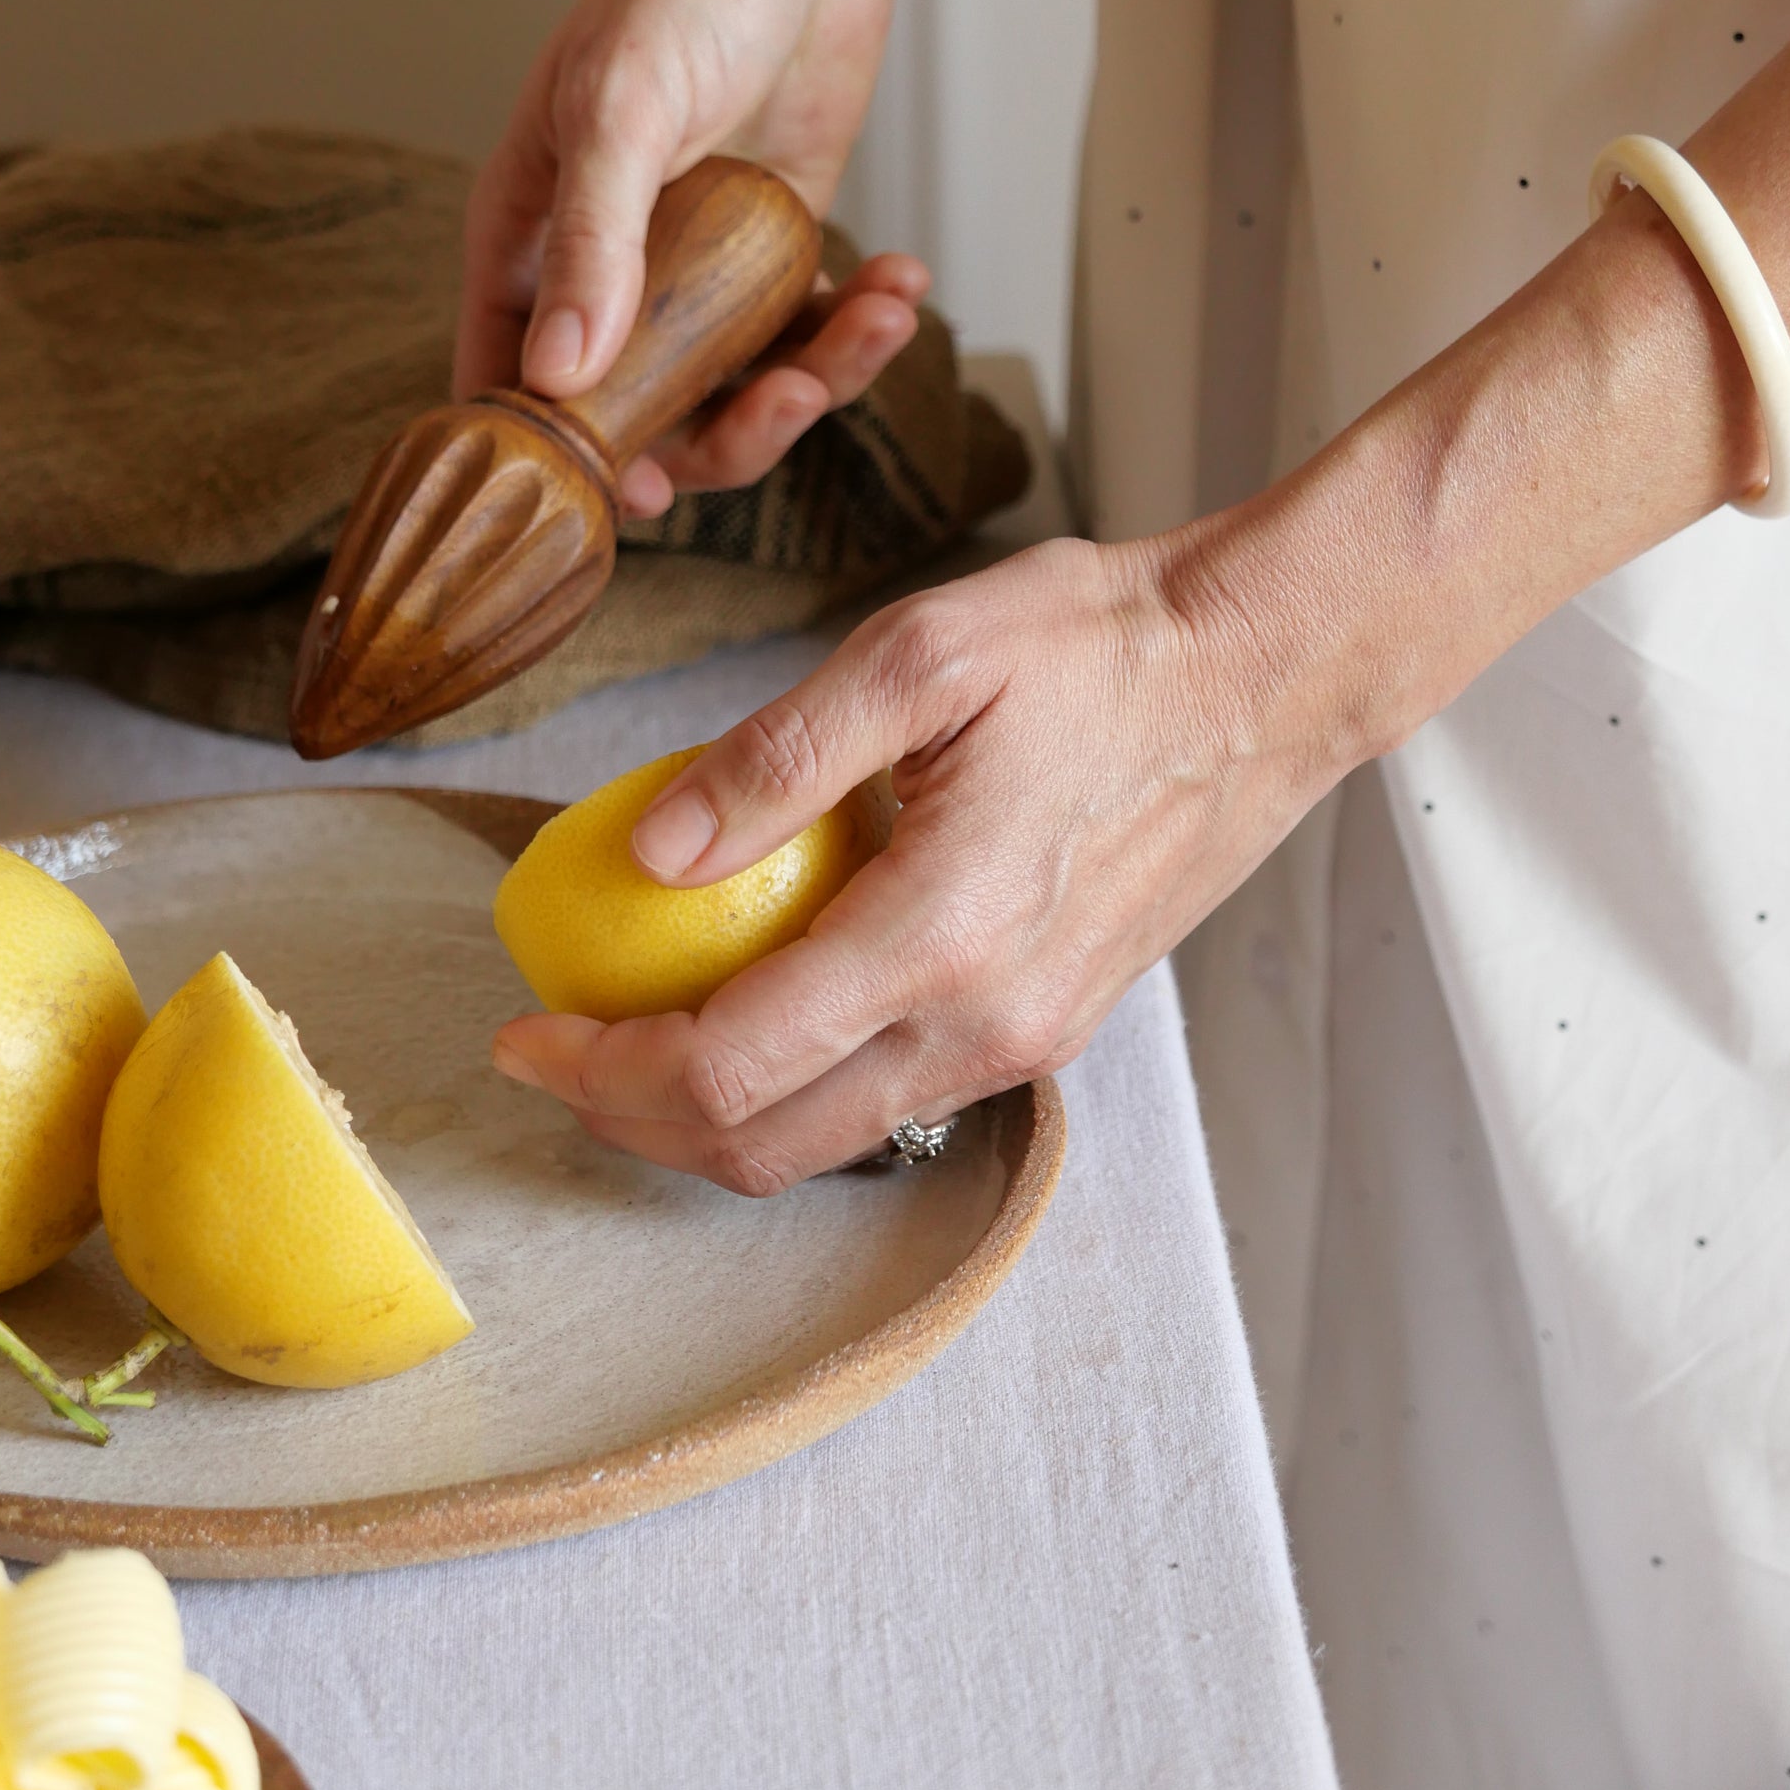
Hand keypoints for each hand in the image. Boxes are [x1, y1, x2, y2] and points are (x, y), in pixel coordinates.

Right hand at [454, 0, 965, 515]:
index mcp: (528, 240)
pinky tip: (898, 278)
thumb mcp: (622, 108)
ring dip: (815, 380)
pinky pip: (807, 336)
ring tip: (874, 318)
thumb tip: (557, 375)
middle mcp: (606, 272)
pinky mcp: (777, 253)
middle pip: (642, 418)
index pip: (509, 385)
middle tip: (787, 398)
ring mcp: (696, 272)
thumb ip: (591, 243)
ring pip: (738, 392)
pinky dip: (858, 329)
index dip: (562, 459)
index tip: (633, 491)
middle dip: (725, 433)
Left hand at [490, 26, 1789, 1191]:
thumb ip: (778, 757)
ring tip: (636, 1030)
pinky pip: (894, 1097)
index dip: (602, 1071)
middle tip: (558, 1045)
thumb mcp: (922, 651)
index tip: (526, 1026)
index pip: (729, 1069)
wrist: (1263, 677)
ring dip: (712, 1112)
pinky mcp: (1051, 1026)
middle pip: (764, 1144)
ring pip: (830, 1139)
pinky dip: (798, 1082)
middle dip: (634, 1119)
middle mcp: (987, 1023)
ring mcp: (1027, 1039)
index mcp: (943, 934)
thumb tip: (651, 847)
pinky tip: (758, 994)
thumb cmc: (1101, 645)